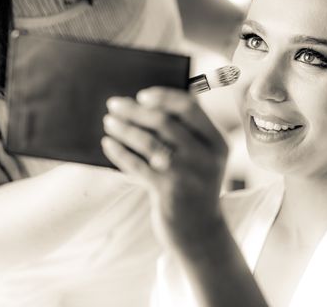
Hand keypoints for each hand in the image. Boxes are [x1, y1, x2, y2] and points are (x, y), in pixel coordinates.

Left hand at [102, 87, 228, 252]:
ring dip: (124, 129)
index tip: (141, 95)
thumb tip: (144, 104)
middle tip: (114, 104)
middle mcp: (206, 157)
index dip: (163, 96)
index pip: (190, 107)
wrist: (199, 232)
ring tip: (109, 122)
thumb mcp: (202, 158)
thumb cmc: (193, 185)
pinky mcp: (169, 192)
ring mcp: (188, 175)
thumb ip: (185, 133)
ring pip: (148, 141)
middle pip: (164, 122)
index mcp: (217, 142)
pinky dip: (120, 152)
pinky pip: (137, 165)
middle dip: (134, 110)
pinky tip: (109, 144)